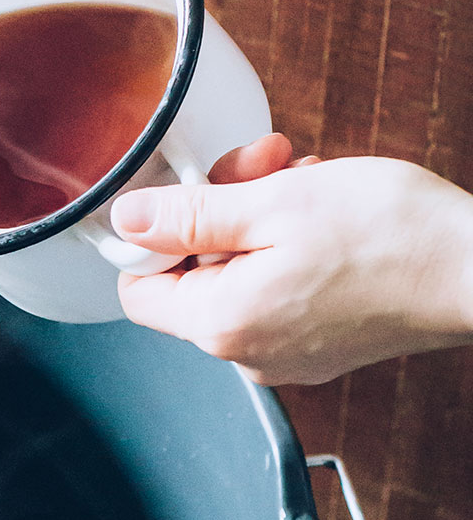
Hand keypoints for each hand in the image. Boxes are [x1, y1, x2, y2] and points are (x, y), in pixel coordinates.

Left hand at [111, 144, 472, 384]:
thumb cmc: (392, 237)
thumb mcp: (275, 203)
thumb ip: (190, 216)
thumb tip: (128, 221)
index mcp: (222, 325)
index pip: (139, 289)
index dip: (155, 235)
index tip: (189, 193)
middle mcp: (247, 353)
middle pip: (194, 274)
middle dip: (223, 209)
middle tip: (265, 166)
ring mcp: (286, 353)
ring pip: (241, 273)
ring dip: (263, 216)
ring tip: (308, 181)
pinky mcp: (320, 344)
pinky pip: (280, 288)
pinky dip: (292, 246)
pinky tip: (326, 215)